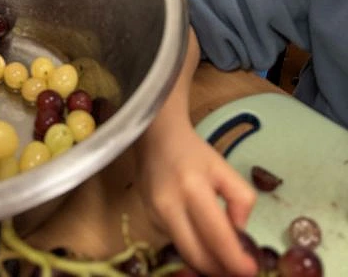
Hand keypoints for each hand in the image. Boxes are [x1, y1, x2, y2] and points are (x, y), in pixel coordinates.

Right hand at [138, 123, 257, 276]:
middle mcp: (169, 206)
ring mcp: (155, 215)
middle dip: (221, 271)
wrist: (156, 137)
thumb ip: (241, 199)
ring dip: (208, 264)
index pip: (216, 237)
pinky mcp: (149, 219)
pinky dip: (194, 250)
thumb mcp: (224, 168)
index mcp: (192, 189)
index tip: (251, 270)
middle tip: (239, 271)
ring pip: (185, 253)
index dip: (235, 261)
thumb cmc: (193, 152)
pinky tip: (206, 245)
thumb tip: (238, 231)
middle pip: (197, 256)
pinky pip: (176, 243)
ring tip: (226, 261)